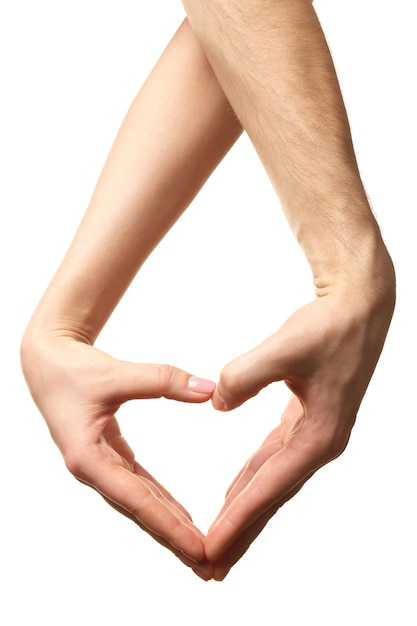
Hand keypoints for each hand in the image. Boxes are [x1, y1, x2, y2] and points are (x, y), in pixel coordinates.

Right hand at [20, 333, 215, 575]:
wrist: (47, 359)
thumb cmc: (72, 368)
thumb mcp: (116, 373)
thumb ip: (163, 380)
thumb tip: (209, 390)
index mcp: (87, 457)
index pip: (137, 499)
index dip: (170, 526)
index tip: (199, 548)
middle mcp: (93, 469)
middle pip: (139, 512)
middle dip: (173, 540)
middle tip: (208, 565)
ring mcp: (99, 464)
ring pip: (140, 502)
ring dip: (168, 524)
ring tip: (198, 548)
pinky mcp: (107, 454)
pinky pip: (138, 484)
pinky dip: (160, 500)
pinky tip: (180, 514)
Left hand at [205, 285, 394, 579]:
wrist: (357, 307)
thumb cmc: (328, 326)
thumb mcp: (284, 348)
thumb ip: (245, 376)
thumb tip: (218, 403)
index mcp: (319, 434)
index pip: (270, 486)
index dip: (239, 518)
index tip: (210, 546)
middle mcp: (319, 442)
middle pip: (272, 496)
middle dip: (242, 530)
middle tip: (210, 564)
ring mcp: (314, 433)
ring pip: (272, 481)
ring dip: (246, 510)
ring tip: (221, 540)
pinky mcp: (305, 420)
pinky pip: (272, 459)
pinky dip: (252, 479)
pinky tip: (235, 492)